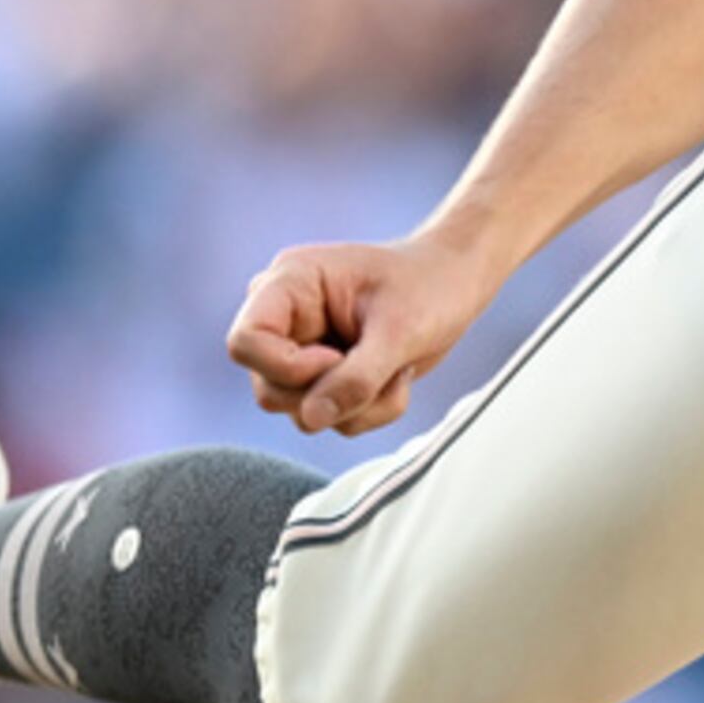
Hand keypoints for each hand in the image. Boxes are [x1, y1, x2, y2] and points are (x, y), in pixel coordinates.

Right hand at [225, 228, 503, 437]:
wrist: (458, 283)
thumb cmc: (431, 286)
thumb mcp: (400, 331)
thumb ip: (357, 378)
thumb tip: (312, 419)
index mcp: (290, 284)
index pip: (245, 342)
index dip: (284, 367)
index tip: (334, 360)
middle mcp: (287, 318)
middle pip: (269, 389)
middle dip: (332, 393)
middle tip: (379, 368)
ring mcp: (302, 350)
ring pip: (302, 412)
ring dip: (359, 404)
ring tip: (397, 368)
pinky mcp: (324, 377)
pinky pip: (330, 418)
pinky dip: (369, 410)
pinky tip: (396, 376)